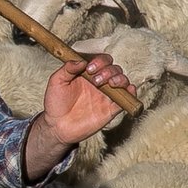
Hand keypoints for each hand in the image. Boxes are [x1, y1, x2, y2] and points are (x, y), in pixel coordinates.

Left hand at [21, 54, 127, 181]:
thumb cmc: (55, 103)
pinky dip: (131, 93)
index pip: (102, 60)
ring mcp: (106, 95)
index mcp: (87, 73)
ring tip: (109, 83)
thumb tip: (81, 61)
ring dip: (119, 78)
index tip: (89, 68)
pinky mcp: (111, 109)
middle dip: (108, 70)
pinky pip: (126, 99)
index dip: (99, 61)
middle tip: (96, 80)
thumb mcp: (56, 82)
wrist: (57, 126)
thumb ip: (67, 68)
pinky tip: (128, 89)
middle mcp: (99, 82)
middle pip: (114, 69)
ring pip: (122, 81)